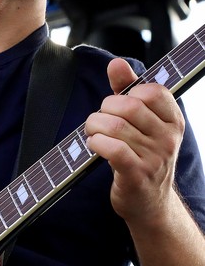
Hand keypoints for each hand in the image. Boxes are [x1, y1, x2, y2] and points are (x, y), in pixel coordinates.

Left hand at [85, 57, 184, 226]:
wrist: (148, 202)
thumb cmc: (141, 156)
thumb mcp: (141, 124)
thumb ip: (128, 91)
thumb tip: (116, 63)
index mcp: (173, 121)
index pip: (153, 91)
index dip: (128, 92)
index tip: (118, 105)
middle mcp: (168, 138)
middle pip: (129, 106)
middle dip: (104, 109)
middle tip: (98, 120)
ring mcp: (154, 157)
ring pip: (116, 126)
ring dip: (94, 126)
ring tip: (92, 132)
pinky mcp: (136, 174)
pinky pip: (112, 149)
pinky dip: (95, 142)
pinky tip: (93, 145)